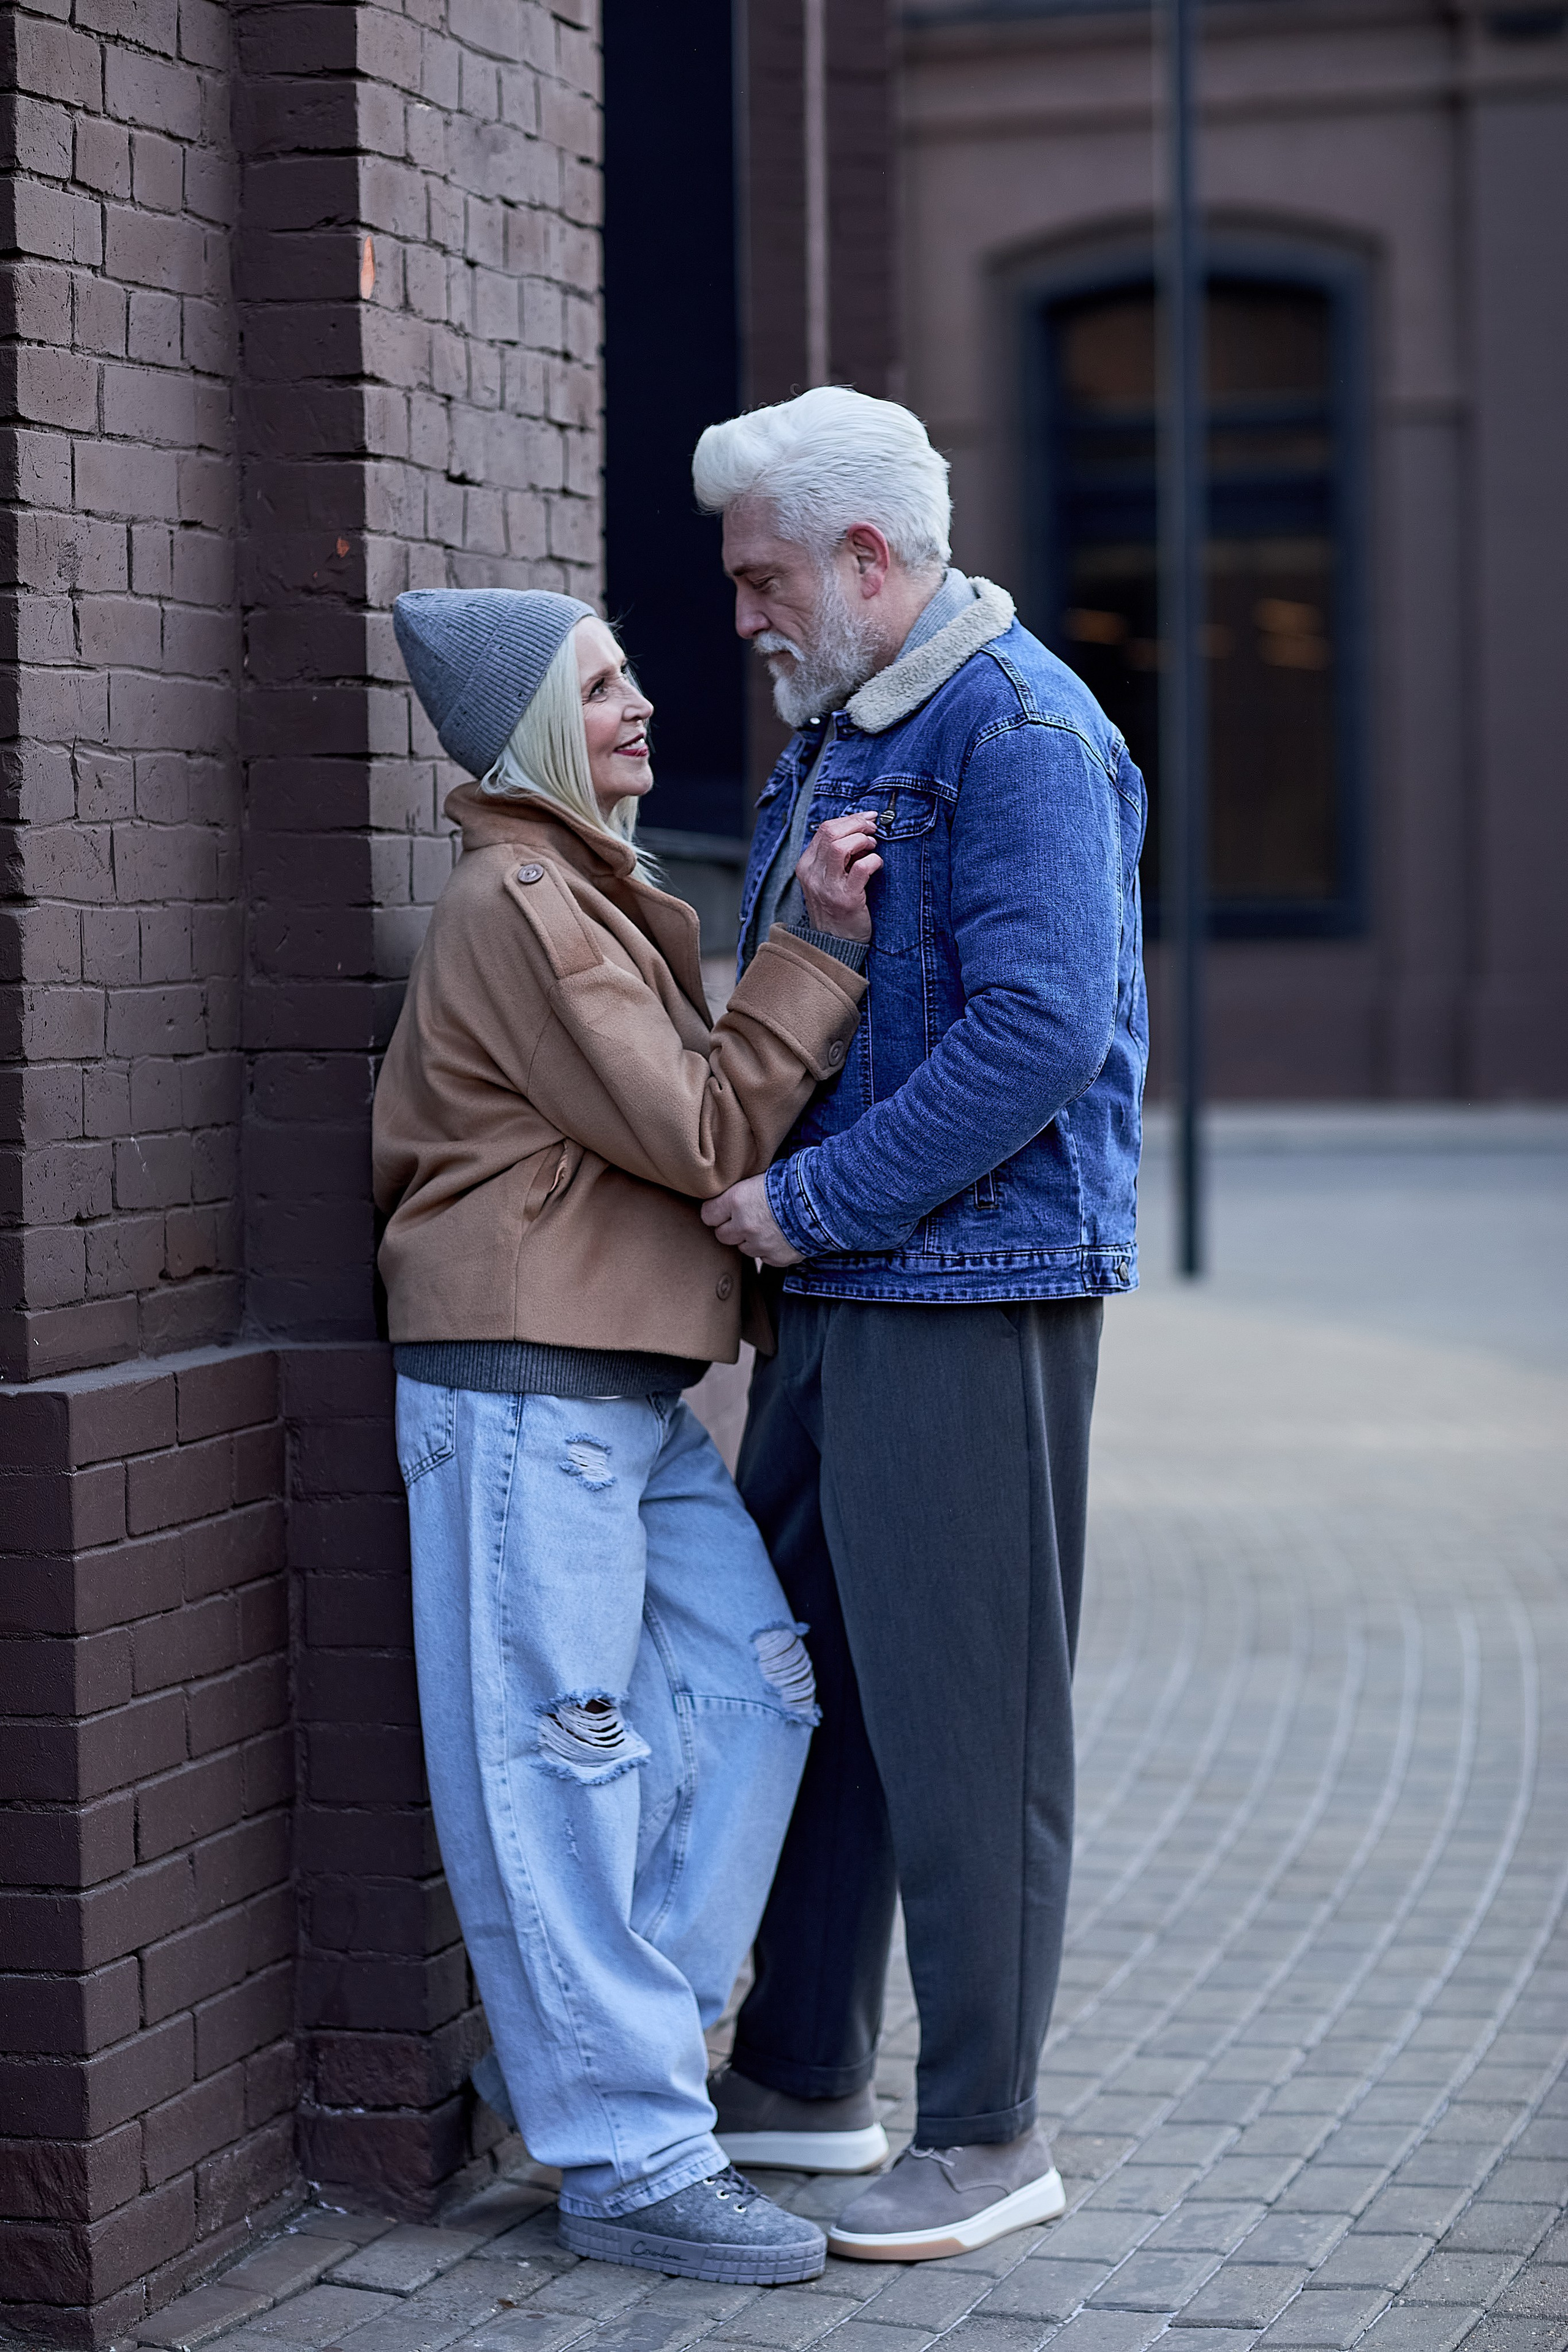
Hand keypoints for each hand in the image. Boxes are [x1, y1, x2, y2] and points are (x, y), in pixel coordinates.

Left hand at [702, 1175, 802, 1265]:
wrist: (825, 1201)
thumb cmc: (795, 1182)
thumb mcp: (763, 1176)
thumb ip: (743, 1191)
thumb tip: (729, 1195)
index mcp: (736, 1200)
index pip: (707, 1215)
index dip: (715, 1211)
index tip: (722, 1209)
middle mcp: (744, 1225)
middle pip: (722, 1235)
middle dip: (731, 1227)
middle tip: (744, 1218)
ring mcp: (760, 1245)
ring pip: (743, 1248)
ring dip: (750, 1239)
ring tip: (767, 1225)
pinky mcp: (776, 1258)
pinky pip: (764, 1258)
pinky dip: (769, 1249)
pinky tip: (780, 1236)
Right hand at [795, 811, 881, 940]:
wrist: (834, 943)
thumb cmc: (836, 907)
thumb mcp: (827, 878)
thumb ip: (836, 855)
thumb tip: (860, 828)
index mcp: (806, 865)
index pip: (824, 829)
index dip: (849, 819)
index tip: (867, 819)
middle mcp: (813, 874)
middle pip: (831, 832)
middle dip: (857, 824)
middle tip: (873, 831)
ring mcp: (827, 887)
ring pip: (841, 846)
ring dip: (862, 840)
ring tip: (872, 847)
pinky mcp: (846, 899)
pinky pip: (861, 868)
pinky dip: (873, 860)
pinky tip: (877, 865)